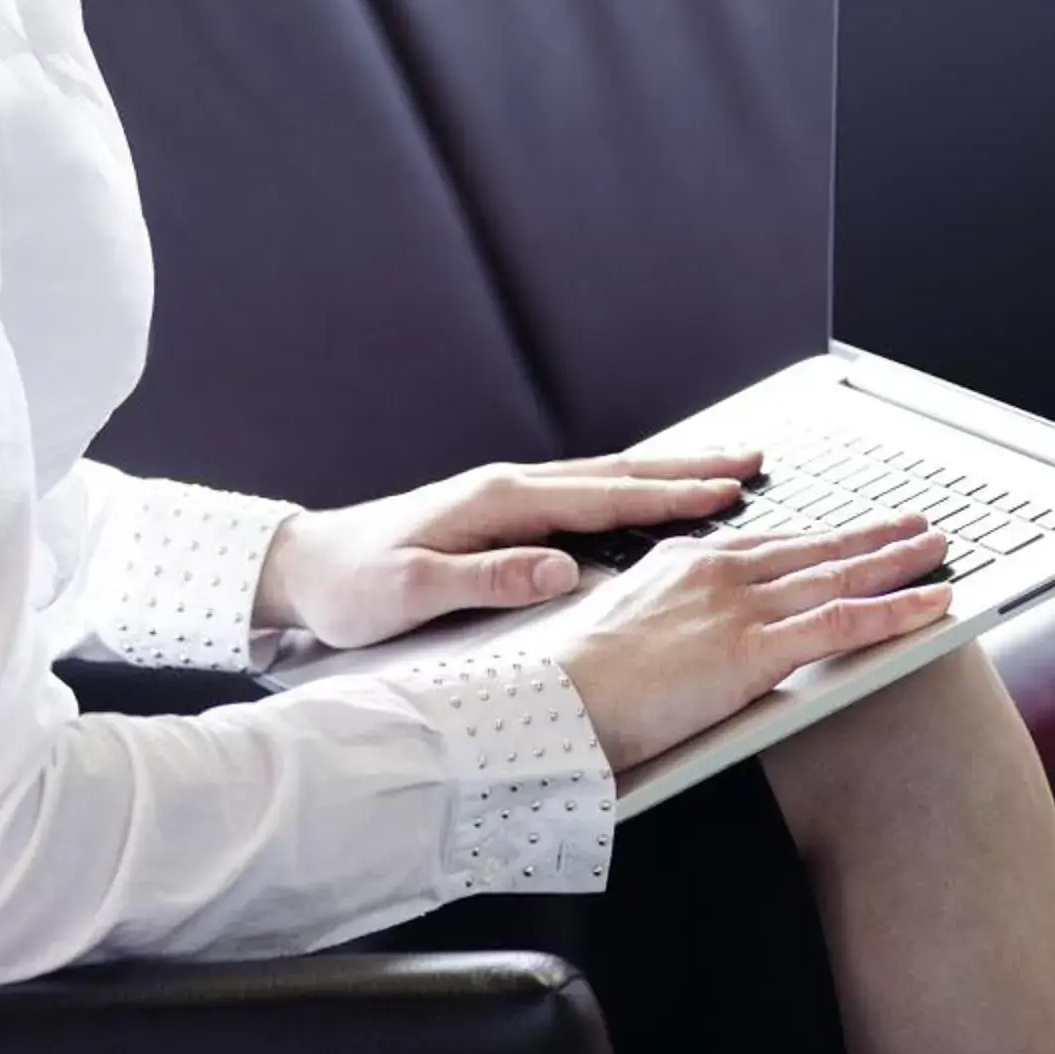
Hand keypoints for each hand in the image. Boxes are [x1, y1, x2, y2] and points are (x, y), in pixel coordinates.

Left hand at [254, 450, 759, 650]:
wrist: (304, 566)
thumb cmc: (352, 585)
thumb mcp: (413, 591)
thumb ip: (488, 578)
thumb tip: (560, 569)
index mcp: (501, 502)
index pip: (604, 498)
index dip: (669, 497)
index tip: (726, 493)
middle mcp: (511, 488)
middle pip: (618, 475)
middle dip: (687, 469)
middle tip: (750, 462)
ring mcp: (507, 496)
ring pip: (605, 480)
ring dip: (666, 476)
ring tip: (721, 472)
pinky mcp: (500, 513)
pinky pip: (585, 497)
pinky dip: (631, 493)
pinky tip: (651, 498)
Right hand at [556, 516, 954, 770]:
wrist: (552, 700)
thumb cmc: (575, 678)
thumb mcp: (624, 620)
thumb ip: (668, 612)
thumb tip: (688, 625)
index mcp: (686, 561)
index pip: (770, 544)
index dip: (819, 538)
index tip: (849, 530)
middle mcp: (720, 571)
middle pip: (814, 549)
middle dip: (870, 536)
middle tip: (913, 523)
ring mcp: (741, 607)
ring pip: (839, 577)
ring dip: (896, 562)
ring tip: (937, 550)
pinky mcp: (754, 650)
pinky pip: (842, 625)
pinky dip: (896, 612)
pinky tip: (932, 605)